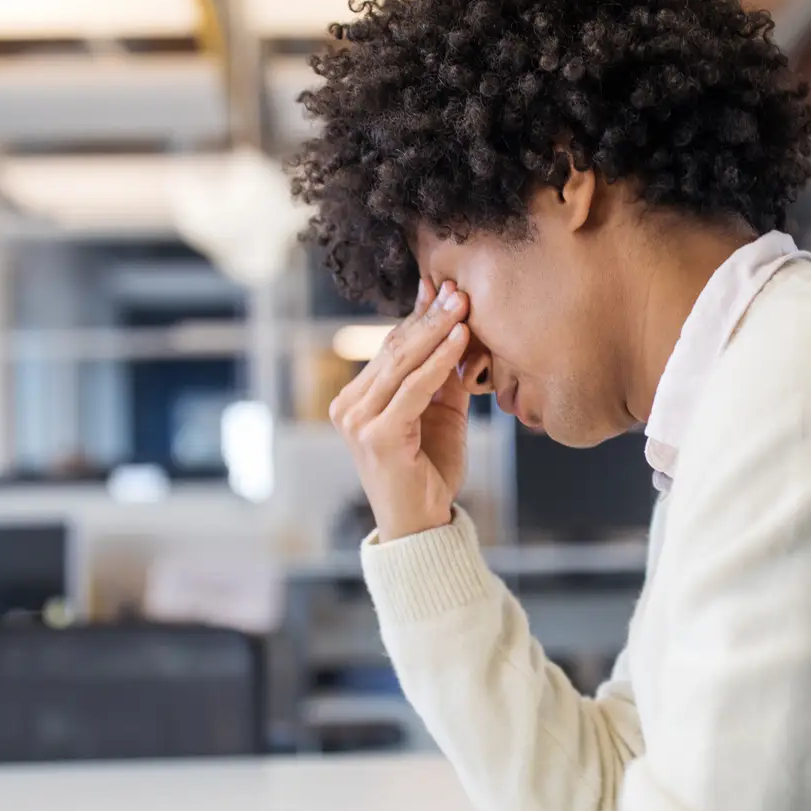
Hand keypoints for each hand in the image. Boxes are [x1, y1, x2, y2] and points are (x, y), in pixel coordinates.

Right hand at [328, 278, 471, 540]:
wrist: (422, 523)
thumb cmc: (429, 470)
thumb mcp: (440, 413)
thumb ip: (444, 375)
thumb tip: (459, 327)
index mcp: (356, 399)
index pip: (390, 348)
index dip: (418, 316)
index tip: (441, 286)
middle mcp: (349, 406)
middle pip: (394, 348)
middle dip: (429, 315)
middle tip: (456, 288)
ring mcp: (358, 420)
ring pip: (402, 362)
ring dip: (436, 329)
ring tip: (462, 303)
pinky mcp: (376, 435)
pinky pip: (414, 388)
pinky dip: (440, 360)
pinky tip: (460, 338)